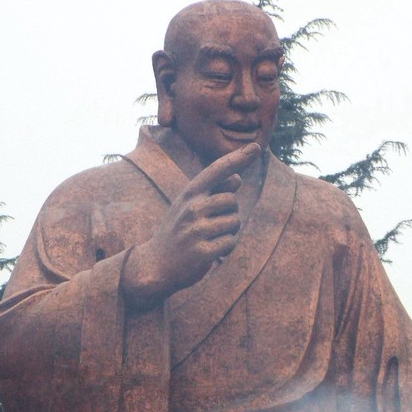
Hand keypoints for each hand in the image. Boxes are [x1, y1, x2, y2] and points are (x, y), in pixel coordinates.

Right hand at [124, 143, 260, 300]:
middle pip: (232, 200)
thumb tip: (238, 178)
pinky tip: (212, 251)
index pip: (217, 170)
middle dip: (230, 213)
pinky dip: (226, 248)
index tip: (256, 147)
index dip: (238, 158)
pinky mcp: (202, 252)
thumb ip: (212, 193)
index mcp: (189, 194)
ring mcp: (196, 230)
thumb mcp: (189, 207)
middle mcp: (192, 208)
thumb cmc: (177, 232)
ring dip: (229, 232)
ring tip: (211, 238)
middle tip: (212, 226)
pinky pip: (230, 243)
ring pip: (234, 222)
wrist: (155, 265)